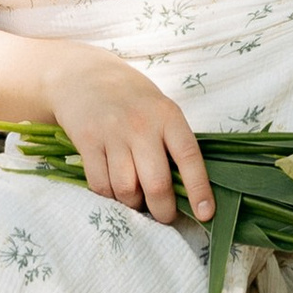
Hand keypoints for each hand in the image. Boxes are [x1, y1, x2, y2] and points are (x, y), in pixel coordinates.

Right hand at [39, 44, 212, 222]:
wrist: (86, 76)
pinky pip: (100, 185)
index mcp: (168, 116)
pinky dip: (109, 197)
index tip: (206, 214)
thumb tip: (186, 191)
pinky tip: (114, 188)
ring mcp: (113, 133)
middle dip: (163, 210)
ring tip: (137, 198)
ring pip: (127, 190)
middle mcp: (141, 125)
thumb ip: (172, 143)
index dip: (199, 189)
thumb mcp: (161, 110)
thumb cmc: (133, 99)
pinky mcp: (87, 142)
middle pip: (156, 183)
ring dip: (133, 204)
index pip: (189, 156)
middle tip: (165, 216)